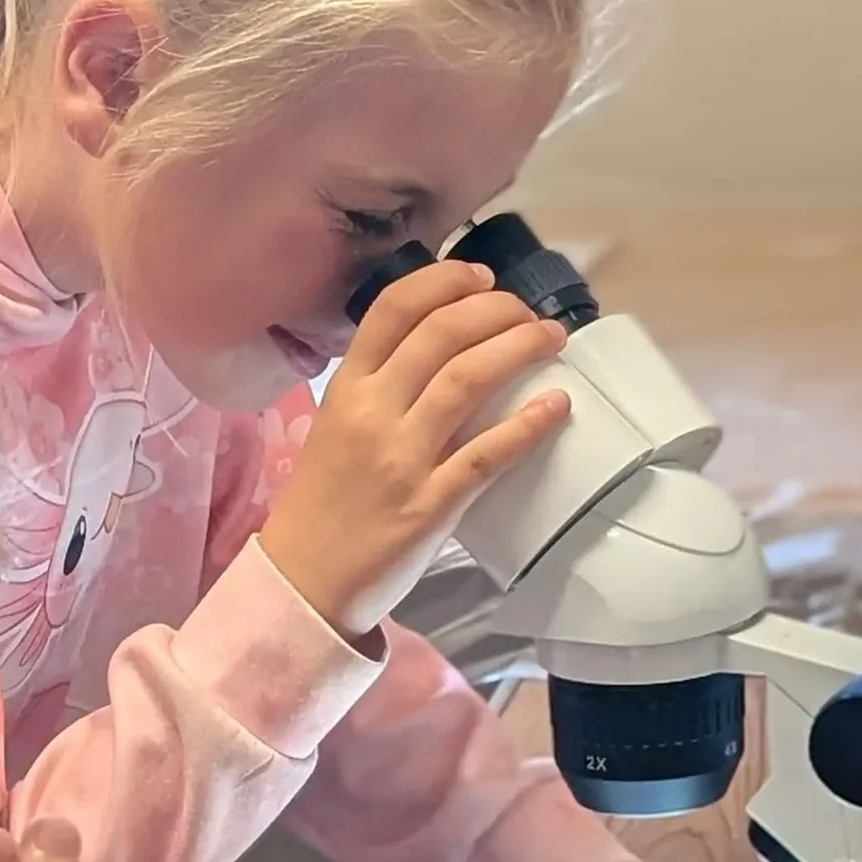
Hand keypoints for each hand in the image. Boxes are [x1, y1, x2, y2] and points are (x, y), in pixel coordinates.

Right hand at [260, 260, 570, 642]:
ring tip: (552, 339)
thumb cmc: (322, 505)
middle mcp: (372, 413)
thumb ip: (377, 387)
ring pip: (469, 378)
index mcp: (346, 389)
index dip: (445, 280)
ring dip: (521, 347)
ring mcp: (401, 459)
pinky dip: (529, 424)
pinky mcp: (430, 505)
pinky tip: (557, 406)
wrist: (304, 583)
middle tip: (528, 314)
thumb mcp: (333, 428)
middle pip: (442, 332)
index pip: (394, 307)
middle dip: (498, 309)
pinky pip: (488, 454)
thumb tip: (438, 348)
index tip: (482, 279)